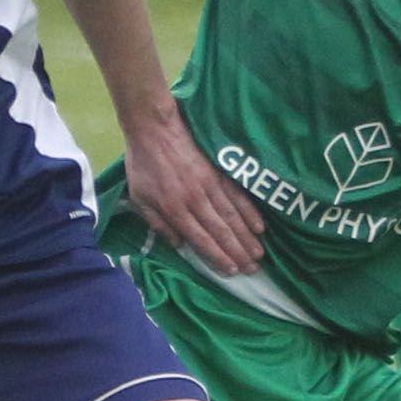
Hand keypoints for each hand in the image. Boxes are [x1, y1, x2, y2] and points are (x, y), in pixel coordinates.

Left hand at [125, 110, 263, 274]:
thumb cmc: (143, 164)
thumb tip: (179, 245)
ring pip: (233, 217)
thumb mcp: (140, 197)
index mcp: (174, 210)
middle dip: (238, 253)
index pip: (200, 240)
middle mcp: (196, 201)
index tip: (231, 272)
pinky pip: (238, 196)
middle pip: (221, 232)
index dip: (217, 258)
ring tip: (259, 254)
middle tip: (253, 270)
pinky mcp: (219, 172)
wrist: (155, 129)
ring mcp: (210, 185)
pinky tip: (260, 226)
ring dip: (247, 237)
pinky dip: (250, 212)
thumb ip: (158, 223)